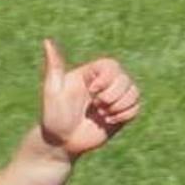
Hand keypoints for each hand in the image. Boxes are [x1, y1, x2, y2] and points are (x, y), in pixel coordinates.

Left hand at [39, 39, 140, 157]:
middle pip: (126, 79)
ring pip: (134, 92)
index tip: (92, 91)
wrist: (61, 143)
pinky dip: (126, 114)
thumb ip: (54, 66)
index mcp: (90, 74)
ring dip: (120, 106)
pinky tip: (109, 121)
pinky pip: (136, 107)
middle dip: (113, 95)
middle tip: (96, 106)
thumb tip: (47, 40)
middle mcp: (104, 84)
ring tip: (103, 115)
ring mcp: (113, 99)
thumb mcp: (52, 90)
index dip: (107, 78)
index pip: (112, 65)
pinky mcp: (120, 113)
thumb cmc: (53, 117)